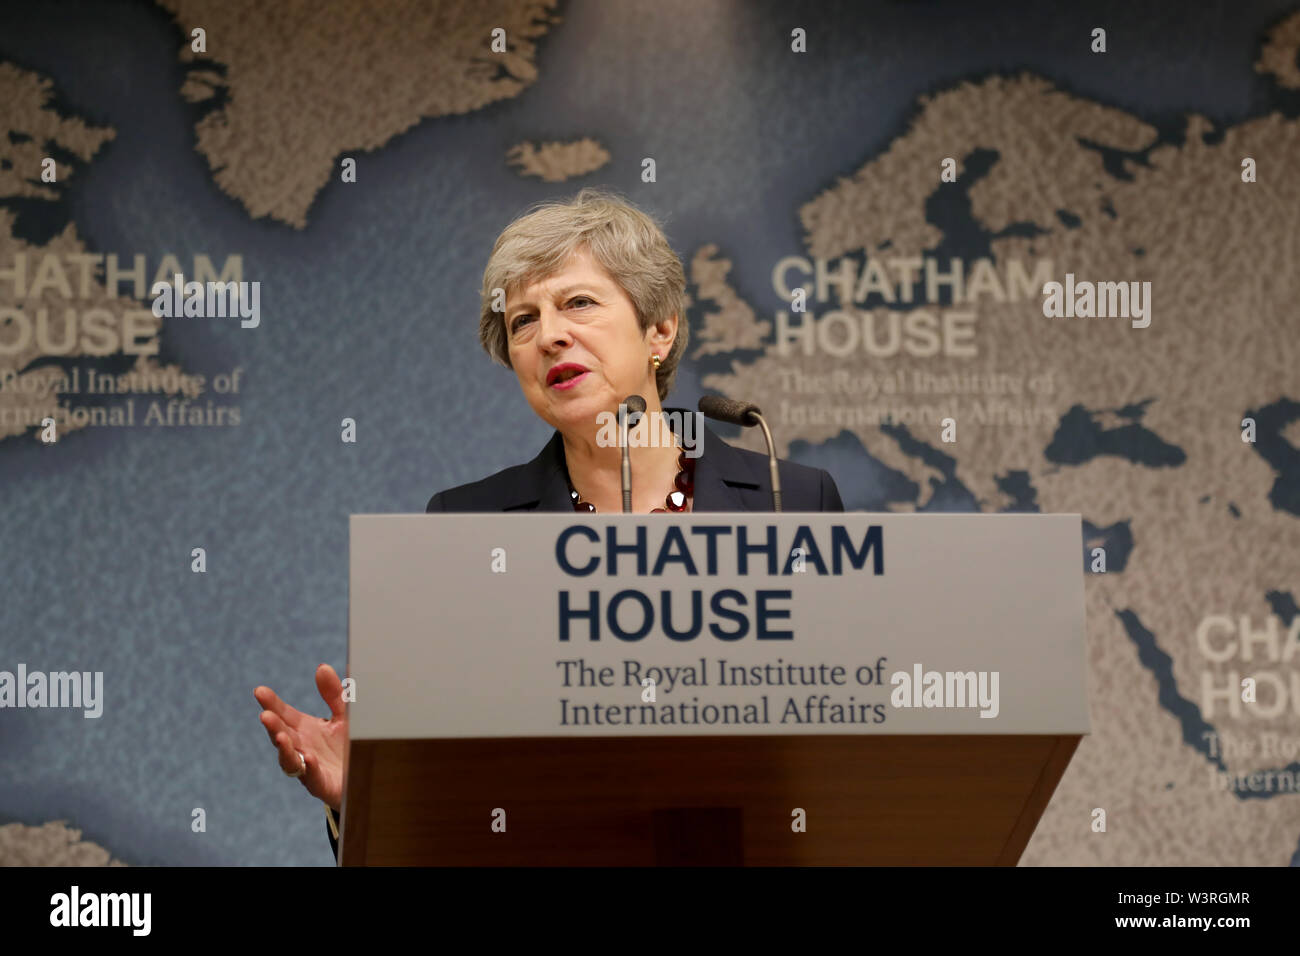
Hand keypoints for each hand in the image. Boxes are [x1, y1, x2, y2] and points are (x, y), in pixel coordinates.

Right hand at [254, 664, 346, 810]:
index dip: (272, 703)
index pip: (284, 714)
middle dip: (273, 726)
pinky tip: (309, 758)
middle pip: (282, 735)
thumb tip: (322, 667)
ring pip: (290, 760)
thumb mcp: (344, 715)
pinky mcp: (322, 784)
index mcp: (305, 729)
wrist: (367, 775)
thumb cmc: (349, 745)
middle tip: (265, 715)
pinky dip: (309, 768)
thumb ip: (334, 694)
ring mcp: (309, 767)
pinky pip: (313, 778)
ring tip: (280, 737)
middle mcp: (302, 747)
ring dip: (284, 749)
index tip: (260, 691)